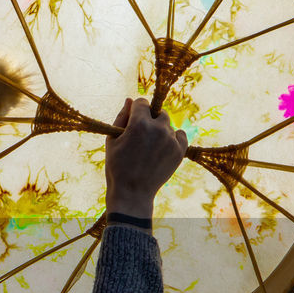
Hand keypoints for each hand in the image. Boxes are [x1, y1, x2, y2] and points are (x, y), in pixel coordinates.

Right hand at [105, 98, 186, 223]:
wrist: (132, 192)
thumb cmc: (117, 166)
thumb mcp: (113, 140)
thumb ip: (121, 117)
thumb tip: (130, 100)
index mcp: (139, 123)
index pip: (142, 102)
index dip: (136, 110)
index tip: (133, 121)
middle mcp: (158, 128)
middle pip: (159, 112)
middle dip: (150, 119)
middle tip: (142, 136)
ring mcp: (171, 140)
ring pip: (168, 125)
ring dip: (161, 130)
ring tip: (150, 147)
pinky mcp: (180, 151)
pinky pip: (181, 135)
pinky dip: (174, 138)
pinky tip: (163, 147)